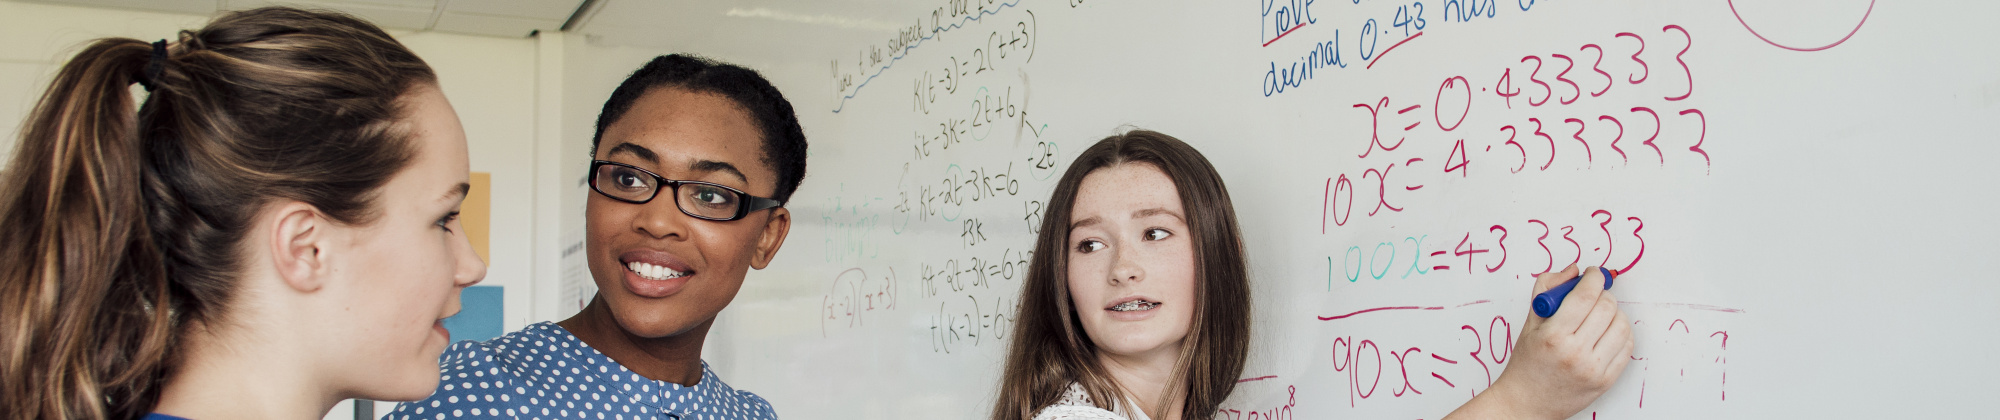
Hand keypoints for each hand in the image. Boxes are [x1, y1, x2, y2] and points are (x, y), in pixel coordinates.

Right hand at [1444, 264, 1632, 419]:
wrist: (1527, 403)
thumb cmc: (1527, 363)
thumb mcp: (1529, 323)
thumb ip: (1547, 289)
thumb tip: (1574, 271)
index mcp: (1553, 336)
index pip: (1585, 296)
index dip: (1594, 277)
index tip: (1593, 273)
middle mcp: (1575, 353)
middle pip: (1607, 308)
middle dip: (1603, 294)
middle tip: (1594, 295)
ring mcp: (1593, 369)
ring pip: (1622, 326)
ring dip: (1615, 314)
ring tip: (1601, 316)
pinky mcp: (1606, 381)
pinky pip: (1627, 347)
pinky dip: (1621, 334)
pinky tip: (1607, 332)